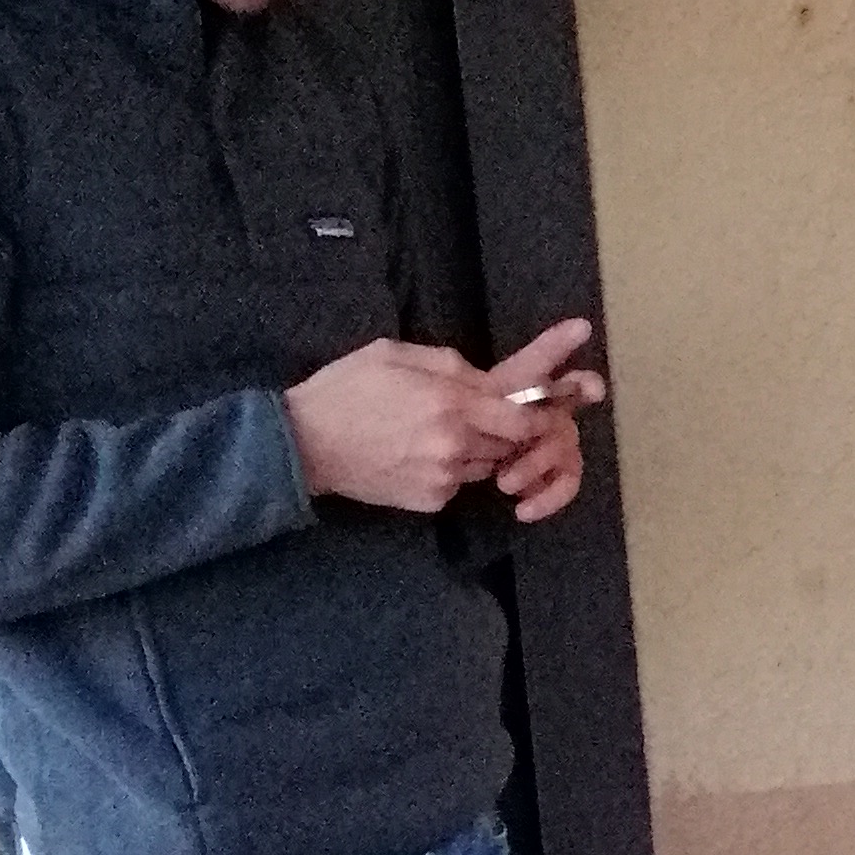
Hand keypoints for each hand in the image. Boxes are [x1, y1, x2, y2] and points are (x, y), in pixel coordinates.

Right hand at [284, 318, 601, 516]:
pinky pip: (460, 483)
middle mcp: (455, 444)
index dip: (542, 410)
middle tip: (478, 410)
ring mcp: (444, 477)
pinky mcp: (431, 501)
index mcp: (450, 401)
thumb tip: (487, 377)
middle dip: (505, 426)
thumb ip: (449, 365)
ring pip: (487, 463)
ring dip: (479, 448)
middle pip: (510, 441)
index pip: (523, 415)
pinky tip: (415, 453)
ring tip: (433, 429)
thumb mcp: (395, 354)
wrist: (304, 443)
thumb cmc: (346, 389)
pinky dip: (452, 469)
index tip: (551, 404)